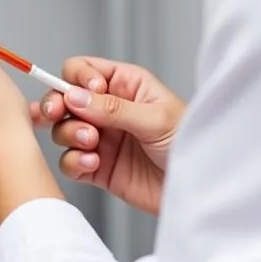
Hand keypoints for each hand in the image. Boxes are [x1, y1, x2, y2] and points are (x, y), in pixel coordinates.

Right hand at [32, 57, 185, 215]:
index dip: (78, 78)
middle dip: (56, 104)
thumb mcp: (156, 120)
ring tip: (90, 142)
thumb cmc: (192, 146)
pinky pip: (70, 161)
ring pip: (63, 129)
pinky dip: (74, 161)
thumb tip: (74, 95)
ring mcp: (102, 139)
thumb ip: (113, 108)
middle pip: (64, 98)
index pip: (83, 70)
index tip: (88, 92)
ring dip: (69, 134)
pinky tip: (92, 162)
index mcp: (125, 85)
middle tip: (57, 112)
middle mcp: (108, 109)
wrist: (203, 191)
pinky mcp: (99, 168)